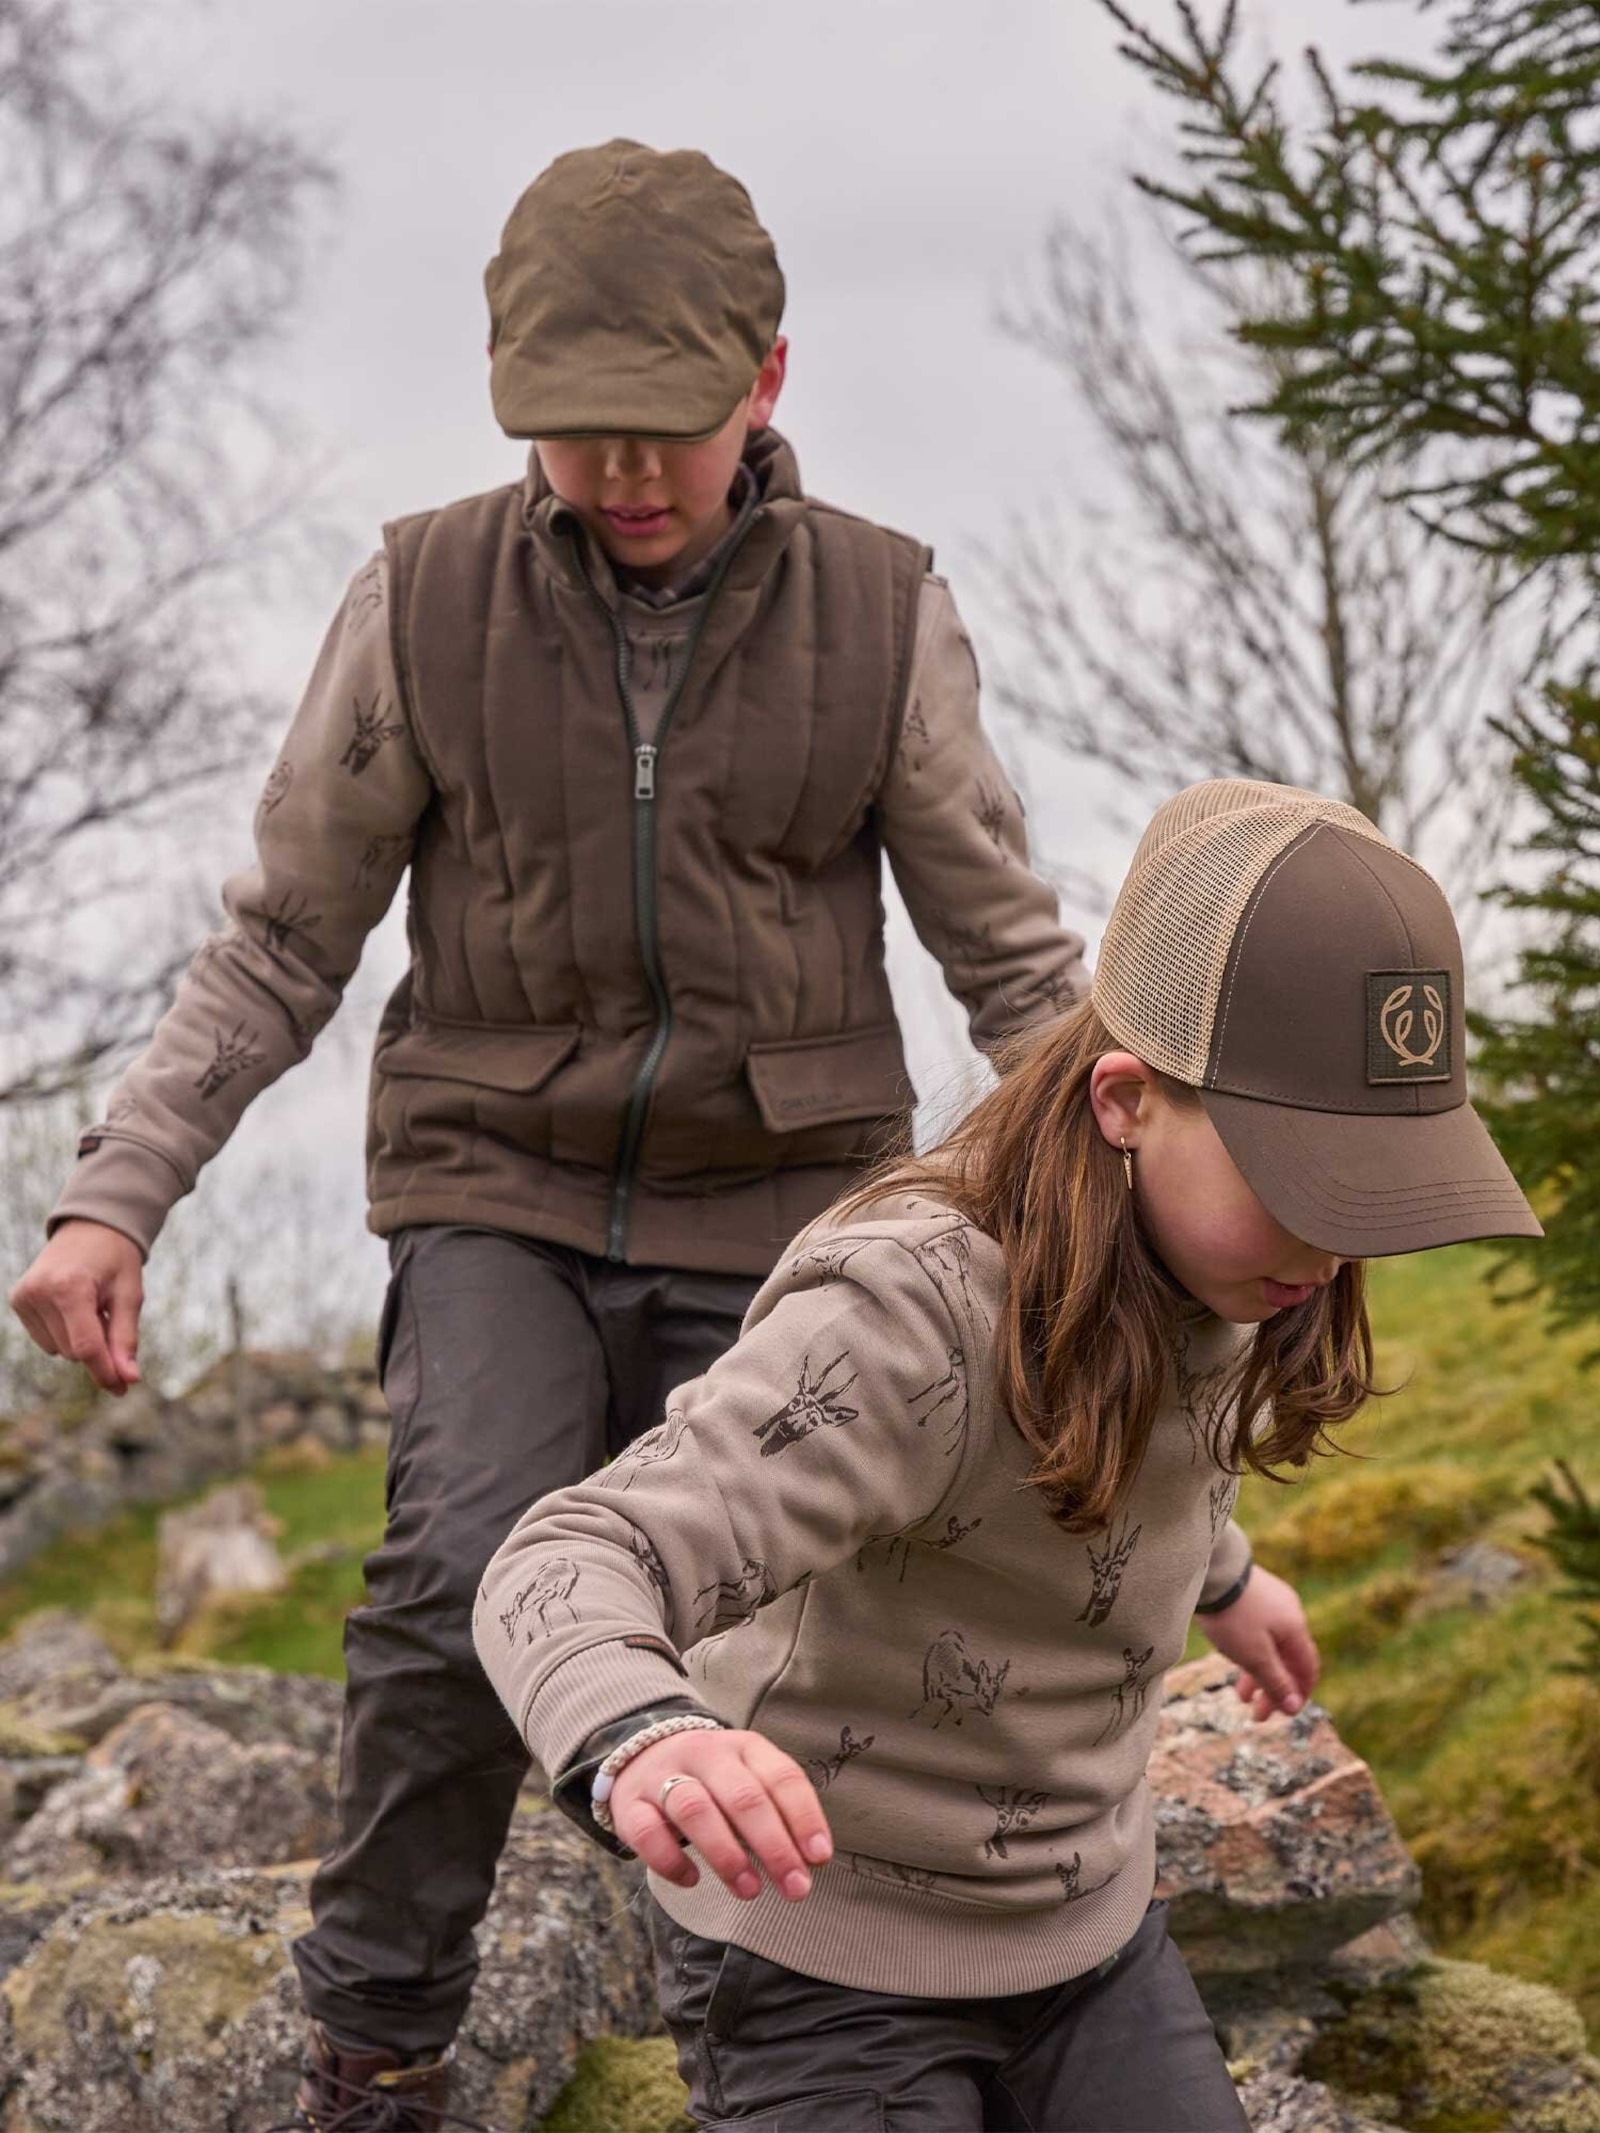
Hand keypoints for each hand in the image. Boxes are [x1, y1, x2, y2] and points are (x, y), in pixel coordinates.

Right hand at [9, 1221, 143, 1396]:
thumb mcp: (130, 1295)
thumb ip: (125, 1338)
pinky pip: (47, 1340)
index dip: (105, 1371)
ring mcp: (24, 1296)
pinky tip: (71, 1306)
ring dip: (81, 1338)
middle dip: (98, 1346)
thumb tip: (128, 1379)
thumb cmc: (116, 1260)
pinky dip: (64, 1332)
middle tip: (109, 1313)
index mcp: (69, 1287)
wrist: (90, 1227)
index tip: (123, 1388)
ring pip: (60, 1350)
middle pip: (74, 1352)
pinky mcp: (17, 1300)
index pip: (86, 1346)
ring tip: (90, 1304)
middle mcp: (39, 1292)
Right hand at [610, 1727, 832, 1903]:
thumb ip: (778, 1812)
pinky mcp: (630, 1804)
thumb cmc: (712, 1779)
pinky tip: (692, 1880)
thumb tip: (812, 1859)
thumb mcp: (748, 1778)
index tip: (819, 1858)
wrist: (643, 1751)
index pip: (781, 1776)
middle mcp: (705, 1755)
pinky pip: (647, 1832)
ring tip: (750, 1891)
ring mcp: (663, 1776)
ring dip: (727, 1855)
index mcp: (743, 1747)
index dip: (804, 1817)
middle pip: (743, 1796)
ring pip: (695, 1809)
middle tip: (795, 1888)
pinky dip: (671, 1860)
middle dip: (773, 1845)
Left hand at [1198, 1562, 1318, 1720]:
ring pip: (1269, 1647)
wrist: (1210, 1571)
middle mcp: (1288, 1614)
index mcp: (1296, 1629)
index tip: (1284, 1714)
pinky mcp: (1250, 1595)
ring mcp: (1270, 1602)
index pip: (1308, 1668)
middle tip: (1258, 1716)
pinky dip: (1249, 1652)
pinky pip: (1257, 1632)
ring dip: (1258, 1674)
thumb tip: (1296, 1708)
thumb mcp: (1255, 1657)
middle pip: (1287, 1661)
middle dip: (1273, 1690)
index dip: (1300, 1694)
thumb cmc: (1234, 1616)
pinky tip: (1234, 1660)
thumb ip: (1276, 1682)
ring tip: (1241, 1697)